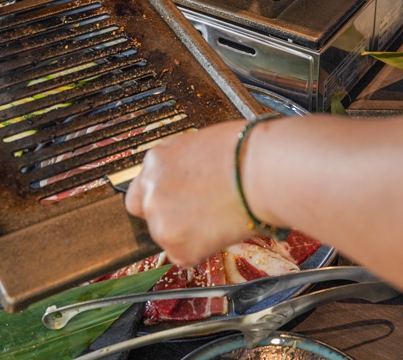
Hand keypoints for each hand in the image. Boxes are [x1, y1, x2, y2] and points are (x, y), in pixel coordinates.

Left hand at [125, 120, 251, 266]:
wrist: (262, 169)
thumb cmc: (244, 152)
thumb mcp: (200, 146)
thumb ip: (182, 168)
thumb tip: (187, 181)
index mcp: (156, 161)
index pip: (140, 193)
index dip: (161, 202)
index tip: (175, 206)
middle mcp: (152, 189)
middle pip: (151, 217)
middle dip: (174, 219)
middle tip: (203, 214)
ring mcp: (161, 219)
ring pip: (168, 238)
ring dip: (188, 236)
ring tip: (218, 218)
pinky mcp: (177, 244)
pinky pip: (186, 257)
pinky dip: (202, 251)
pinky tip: (221, 230)